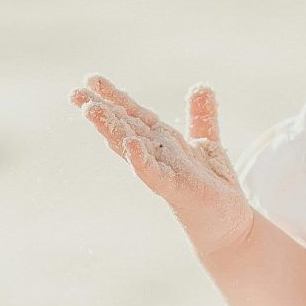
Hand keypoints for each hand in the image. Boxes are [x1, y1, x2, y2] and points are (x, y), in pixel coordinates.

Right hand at [71, 75, 253, 254]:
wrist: (231, 226)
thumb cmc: (213, 189)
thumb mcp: (208, 143)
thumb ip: (201, 117)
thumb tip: (201, 86)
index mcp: (162, 142)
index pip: (133, 115)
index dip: (114, 97)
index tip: (92, 79)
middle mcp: (157, 156)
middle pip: (124, 128)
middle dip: (101, 111)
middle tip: (74, 93)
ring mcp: (164, 173)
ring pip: (132, 147)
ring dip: (112, 130)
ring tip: (91, 110)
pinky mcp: (177, 191)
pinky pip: (155, 174)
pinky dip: (142, 161)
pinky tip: (131, 146)